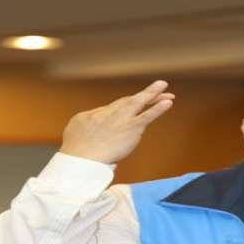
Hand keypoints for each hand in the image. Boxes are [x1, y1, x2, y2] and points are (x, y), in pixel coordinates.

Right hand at [59, 80, 174, 163]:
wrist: (81, 158)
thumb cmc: (75, 149)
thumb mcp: (75, 130)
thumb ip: (88, 124)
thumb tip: (94, 123)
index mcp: (96, 114)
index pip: (114, 108)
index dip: (126, 106)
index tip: (135, 106)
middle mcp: (110, 112)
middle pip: (128, 101)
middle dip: (144, 95)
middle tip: (158, 87)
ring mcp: (122, 119)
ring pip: (138, 102)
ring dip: (152, 93)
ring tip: (164, 85)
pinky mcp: (132, 128)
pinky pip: (148, 116)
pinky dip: (158, 109)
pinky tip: (168, 101)